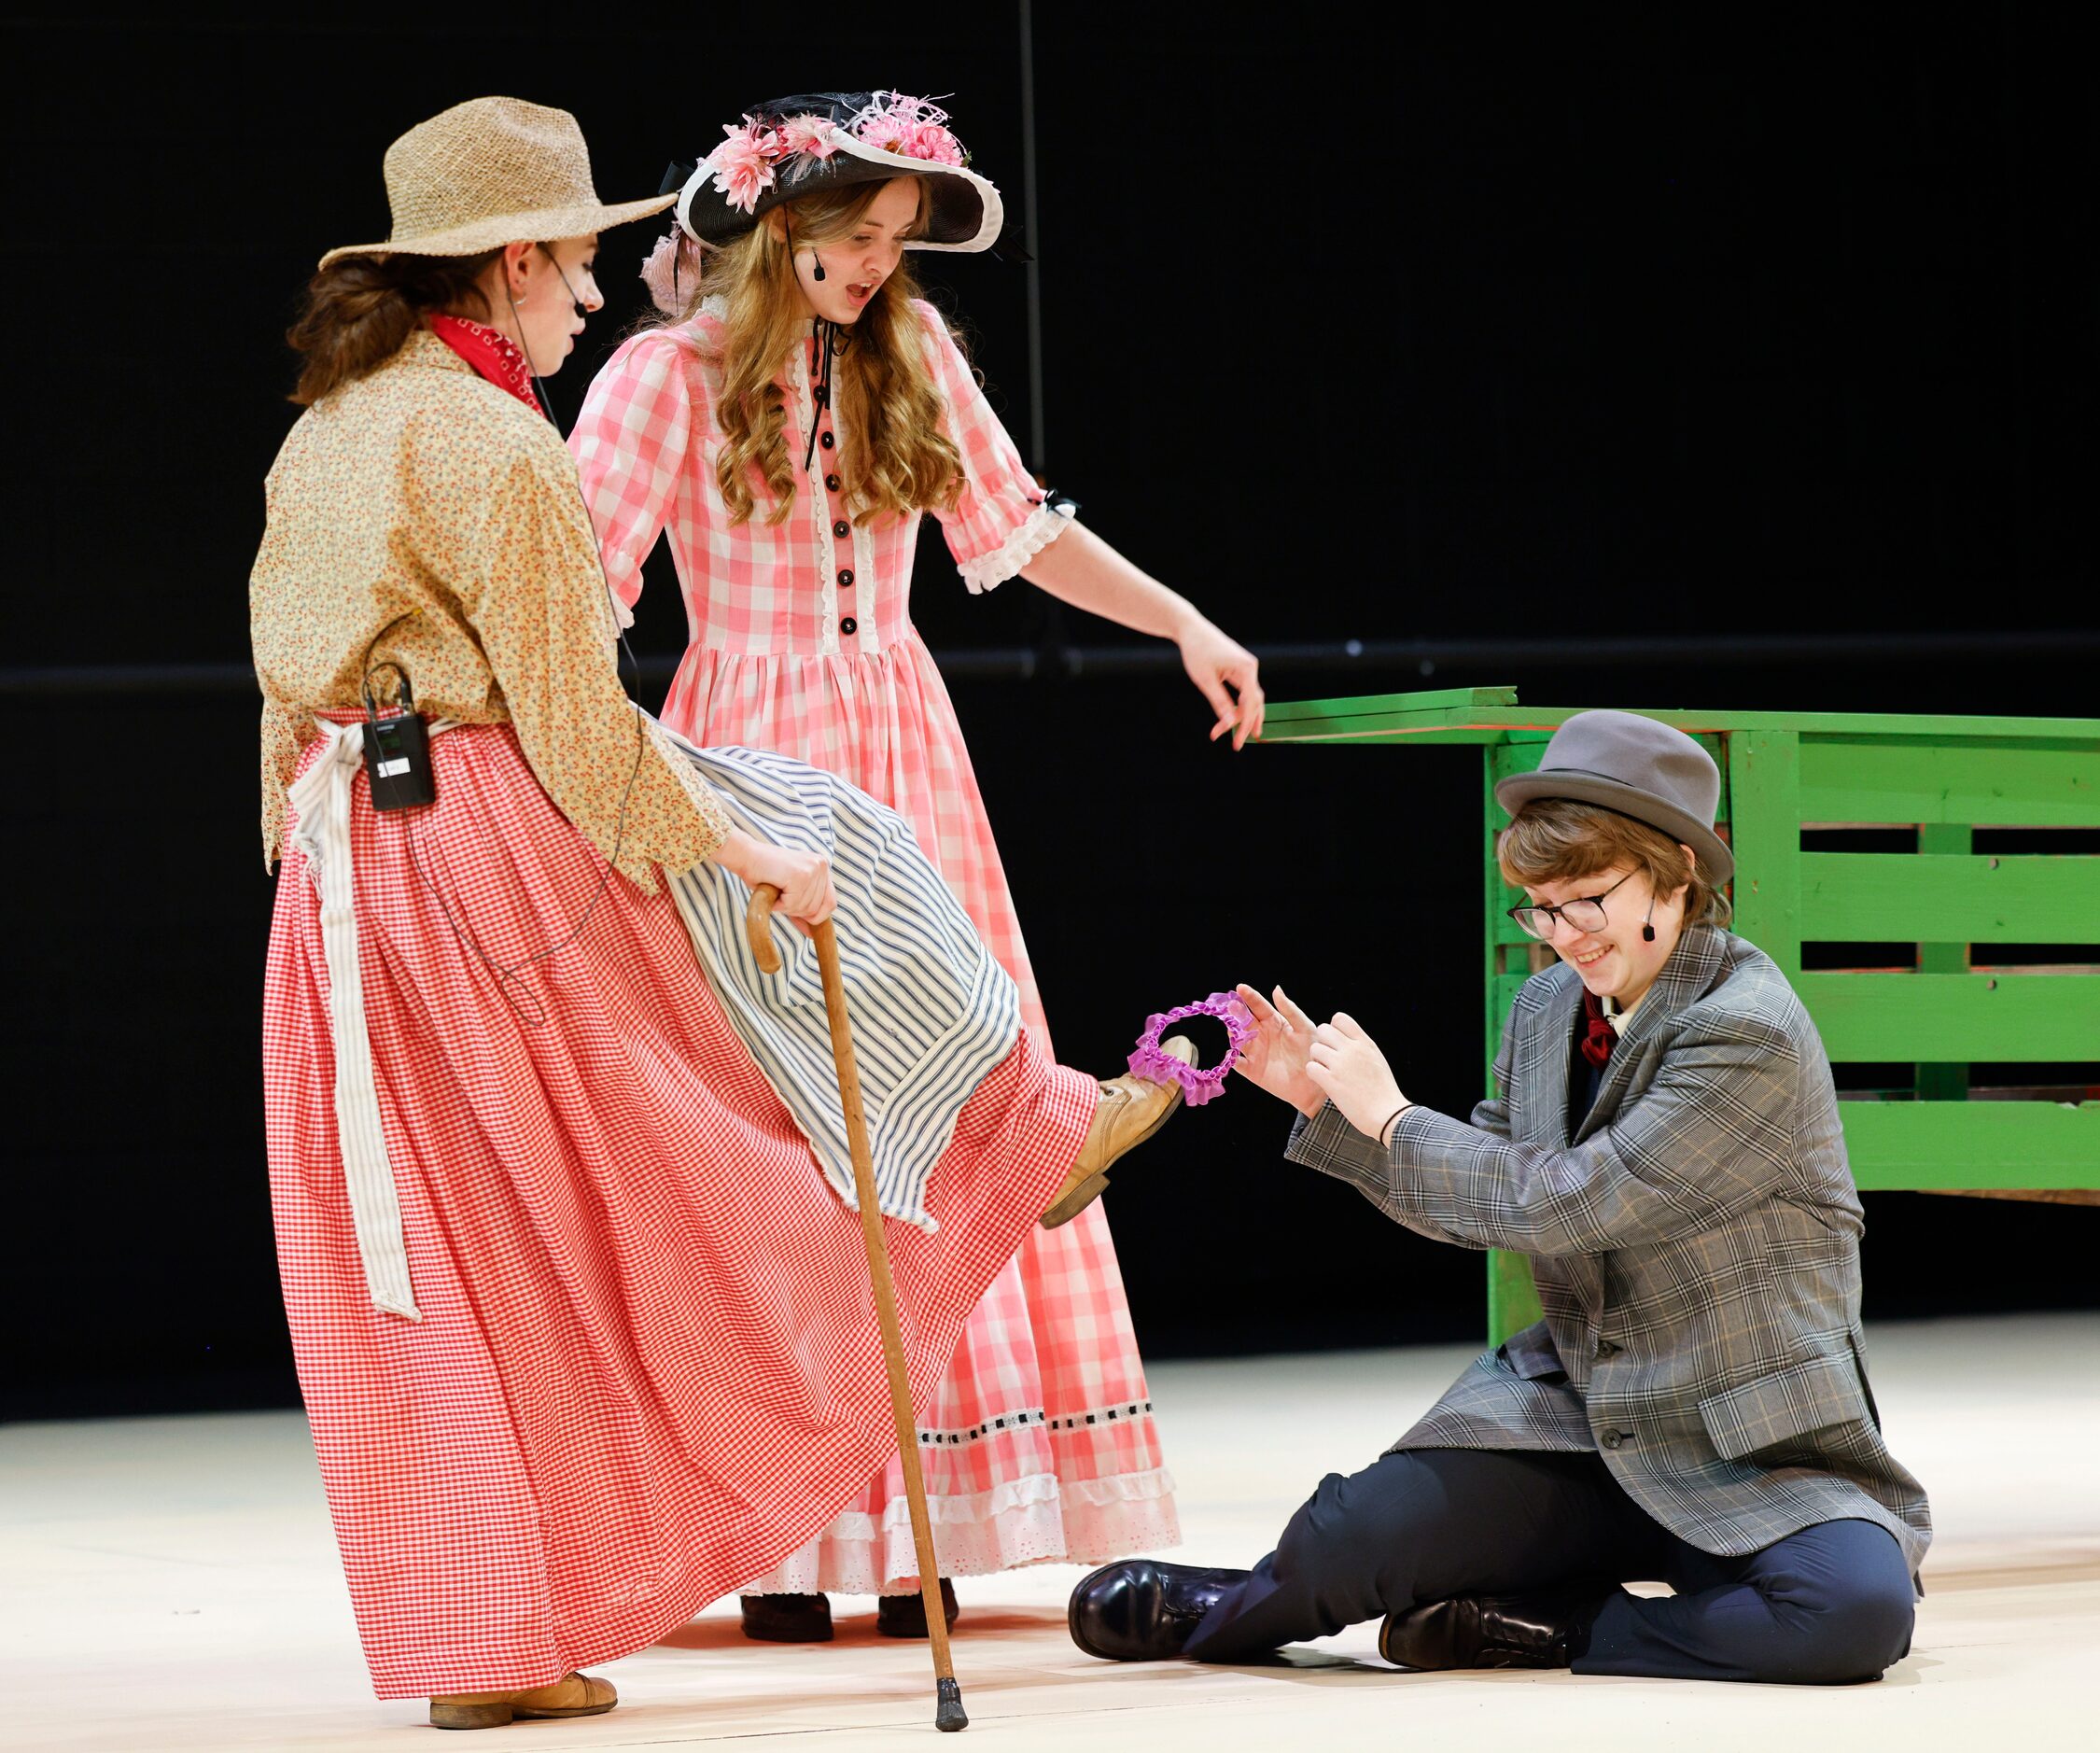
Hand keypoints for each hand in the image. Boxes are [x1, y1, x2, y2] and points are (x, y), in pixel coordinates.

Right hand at [712, 830, 836, 931]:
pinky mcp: (800, 875)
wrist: (745, 857)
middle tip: (780, 897)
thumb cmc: (764, 875)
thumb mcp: (790, 893)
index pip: (831, 902)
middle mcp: (821, 865)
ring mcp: (812, 869)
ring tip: (775, 891)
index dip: (816, 916)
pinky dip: (779, 904)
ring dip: (785, 907)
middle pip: (817, 909)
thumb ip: (803, 910)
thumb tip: (812, 934)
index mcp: (822, 866)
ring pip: (804, 908)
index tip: (801, 918)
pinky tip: (773, 890)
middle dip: (795, 910)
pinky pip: (793, 904)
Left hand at [1176, 617, 1264, 749]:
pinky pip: (1243, 692)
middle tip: (1237, 745)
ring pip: (1251, 698)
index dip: (1244, 724)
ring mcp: (1245, 669)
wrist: (1191, 629)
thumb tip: (1230, 722)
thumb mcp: (1205, 680)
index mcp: (1246, 669)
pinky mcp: (1239, 670)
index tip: (1236, 741)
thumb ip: (1220, 701)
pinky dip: (1239, 706)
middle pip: (1254, 702)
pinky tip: (1236, 719)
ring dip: (1244, 717)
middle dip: (1245, 724)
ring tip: (1242, 737)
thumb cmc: (1196, 651)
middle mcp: (1250, 668)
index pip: (1251, 703)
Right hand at [1231, 983, 1325, 1117]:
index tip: (1240, 988)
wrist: (1314, 1084)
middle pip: (1244, 1020)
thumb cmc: (1312, 1053)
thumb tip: (1276, 989)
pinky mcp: (1252, 1070)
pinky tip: (1231, 1053)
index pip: (1259, 1006)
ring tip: (1233, 1028)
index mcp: (1274, 1022)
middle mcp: (1261, 1034)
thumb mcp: (1305, 1028)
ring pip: (1238, 1039)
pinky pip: (1237, 1063)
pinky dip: (1232, 1058)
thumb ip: (1290, 1010)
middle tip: (1231, 1005)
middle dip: (1236, 1012)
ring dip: (1233, 1033)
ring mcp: (1255, 1052)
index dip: (1249, 997)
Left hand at [1306, 1013, 1407, 1140]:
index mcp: (1364, 1043)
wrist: (1387, 1114)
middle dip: (1322, 1043)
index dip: (1333, 1029)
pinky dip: (1314, 1074)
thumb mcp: (1376, 1059)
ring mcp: (1341, 1065)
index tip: (1336, 1043)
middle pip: (1323, 1030)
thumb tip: (1346, 1038)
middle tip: (1327, 1058)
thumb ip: (1361, 1046)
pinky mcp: (1331, 1081)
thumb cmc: (1383, 1090)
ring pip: (1314, 1048)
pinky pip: (1311, 1067)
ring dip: (1316, 1060)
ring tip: (1326, 1071)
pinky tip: (1323, 1081)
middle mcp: (1352, 1050)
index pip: (1340, 1018)